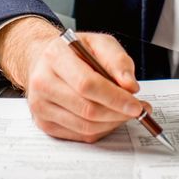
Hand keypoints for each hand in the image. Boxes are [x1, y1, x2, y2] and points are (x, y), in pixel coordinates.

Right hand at [0, 17, 149, 142]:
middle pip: (87, 109)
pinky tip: (108, 117)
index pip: (86, 84)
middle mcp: (42, 82)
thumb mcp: (99, 43)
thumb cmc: (74, 52)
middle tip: (138, 109)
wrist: (45, 60)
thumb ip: (117, 61)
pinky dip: (101, 129)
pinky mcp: (44, 123)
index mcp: (55, 56)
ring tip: (125, 112)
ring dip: (112, 123)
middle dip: (118, 113)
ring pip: (85, 126)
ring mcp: (40, 106)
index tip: (136, 104)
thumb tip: (130, 87)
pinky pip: (80, 135)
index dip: (115, 98)